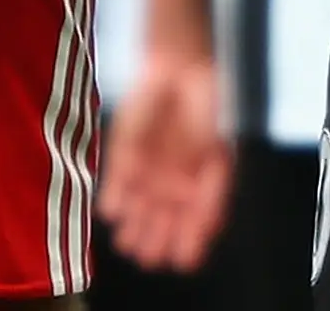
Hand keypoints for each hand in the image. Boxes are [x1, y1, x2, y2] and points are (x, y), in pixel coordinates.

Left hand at [99, 44, 232, 271]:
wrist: (178, 69)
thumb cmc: (206, 106)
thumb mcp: (217, 147)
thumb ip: (208, 184)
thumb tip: (205, 221)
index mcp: (203, 186)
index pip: (198, 223)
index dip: (192, 243)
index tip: (184, 260)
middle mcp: (175, 187)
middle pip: (165, 222)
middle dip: (157, 240)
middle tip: (150, 257)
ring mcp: (148, 175)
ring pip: (140, 211)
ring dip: (133, 228)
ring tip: (128, 244)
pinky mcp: (124, 159)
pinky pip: (117, 187)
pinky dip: (113, 200)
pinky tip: (112, 213)